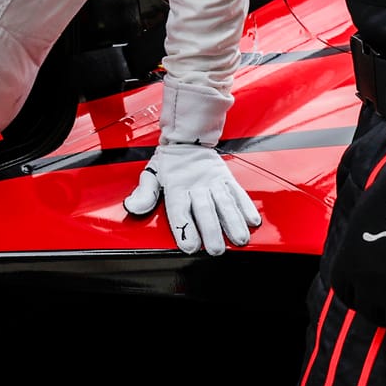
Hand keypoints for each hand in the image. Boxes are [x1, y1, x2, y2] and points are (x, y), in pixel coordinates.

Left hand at [123, 143, 261, 255]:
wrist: (188, 135)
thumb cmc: (169, 161)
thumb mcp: (152, 174)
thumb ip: (145, 194)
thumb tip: (133, 206)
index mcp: (175, 186)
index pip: (179, 210)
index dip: (184, 228)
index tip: (189, 246)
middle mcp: (195, 185)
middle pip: (204, 210)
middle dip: (211, 230)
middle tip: (216, 249)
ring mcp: (212, 181)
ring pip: (224, 203)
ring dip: (233, 222)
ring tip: (239, 239)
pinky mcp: (225, 177)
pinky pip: (237, 192)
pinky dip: (246, 206)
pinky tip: (252, 220)